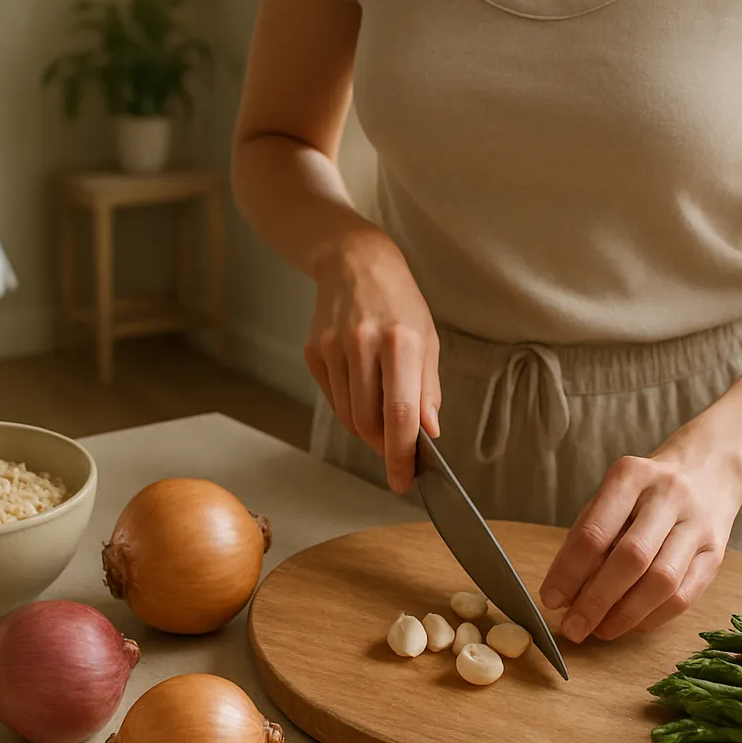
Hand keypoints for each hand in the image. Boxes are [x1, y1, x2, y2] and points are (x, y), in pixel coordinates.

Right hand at [305, 232, 440, 493]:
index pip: (399, 413)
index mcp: (399, 341)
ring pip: (348, 416)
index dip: (401, 454)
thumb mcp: (427, 340)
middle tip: (398, 450)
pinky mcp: (313, 352)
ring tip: (384, 416)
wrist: (354, 262)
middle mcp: (362, 344)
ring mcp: (333, 348)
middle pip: (368, 422)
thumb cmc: (399, 302)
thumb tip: (428, 433)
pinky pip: (333, 399)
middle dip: (384, 446)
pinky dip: (351, 408)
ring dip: (368, 429)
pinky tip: (363, 389)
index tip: (404, 480)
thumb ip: (427, 390)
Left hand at [539, 448, 741, 642]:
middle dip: (596, 600)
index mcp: (632, 476)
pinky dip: (652, 618)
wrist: (709, 470)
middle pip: (630, 559)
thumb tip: (563, 593)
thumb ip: (587, 538)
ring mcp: (698, 525)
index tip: (550, 600)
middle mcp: (668, 496)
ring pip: (661, 582)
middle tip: (573, 627)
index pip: (594, 532)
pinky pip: (684, 596)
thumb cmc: (645, 491)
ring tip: (600, 630)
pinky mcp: (716, 553)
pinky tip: (631, 623)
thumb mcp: (612, 497)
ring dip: (625, 615)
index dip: (568, 572)